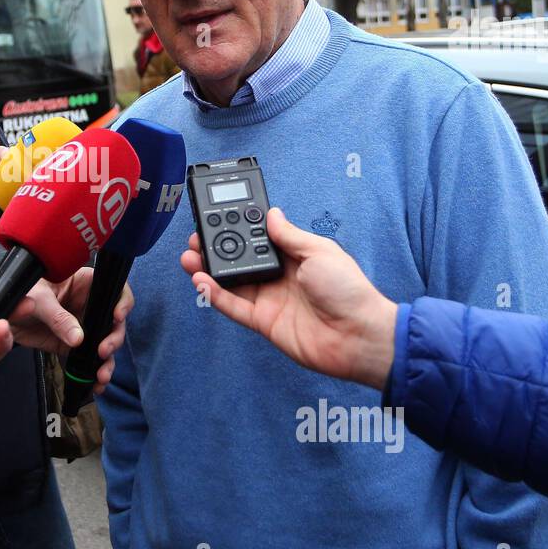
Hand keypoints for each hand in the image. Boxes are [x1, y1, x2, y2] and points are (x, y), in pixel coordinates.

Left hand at [8, 270, 133, 391]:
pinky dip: (93, 374)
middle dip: (114, 338)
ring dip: (107, 362)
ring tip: (101, 376)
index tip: (117, 316)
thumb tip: (78, 339)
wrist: (2, 316)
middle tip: (103, 351)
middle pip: (114, 322)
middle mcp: (90, 305)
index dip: (122, 302)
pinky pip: (89, 360)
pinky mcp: (74, 346)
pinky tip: (95, 385)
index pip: (114, 289)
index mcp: (85, 284)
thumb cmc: (22, 292)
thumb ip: (57, 317)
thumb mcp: (38, 300)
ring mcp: (84, 327)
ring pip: (105, 344)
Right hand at [179, 208, 397, 389]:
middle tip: (196, 238)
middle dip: (216, 248)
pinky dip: (215, 295)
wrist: (358, 335)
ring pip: (230, 283)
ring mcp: (269, 300)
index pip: (258, 240)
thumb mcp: (319, 251)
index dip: (238, 229)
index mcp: (293, 257)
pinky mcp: (263, 322)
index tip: (217, 217)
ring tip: (189, 257)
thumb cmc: (348, 290)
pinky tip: (201, 281)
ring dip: (208, 270)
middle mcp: (278, 277)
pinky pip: (233, 307)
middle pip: (238, 261)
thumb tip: (271, 214)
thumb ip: (289, 235)